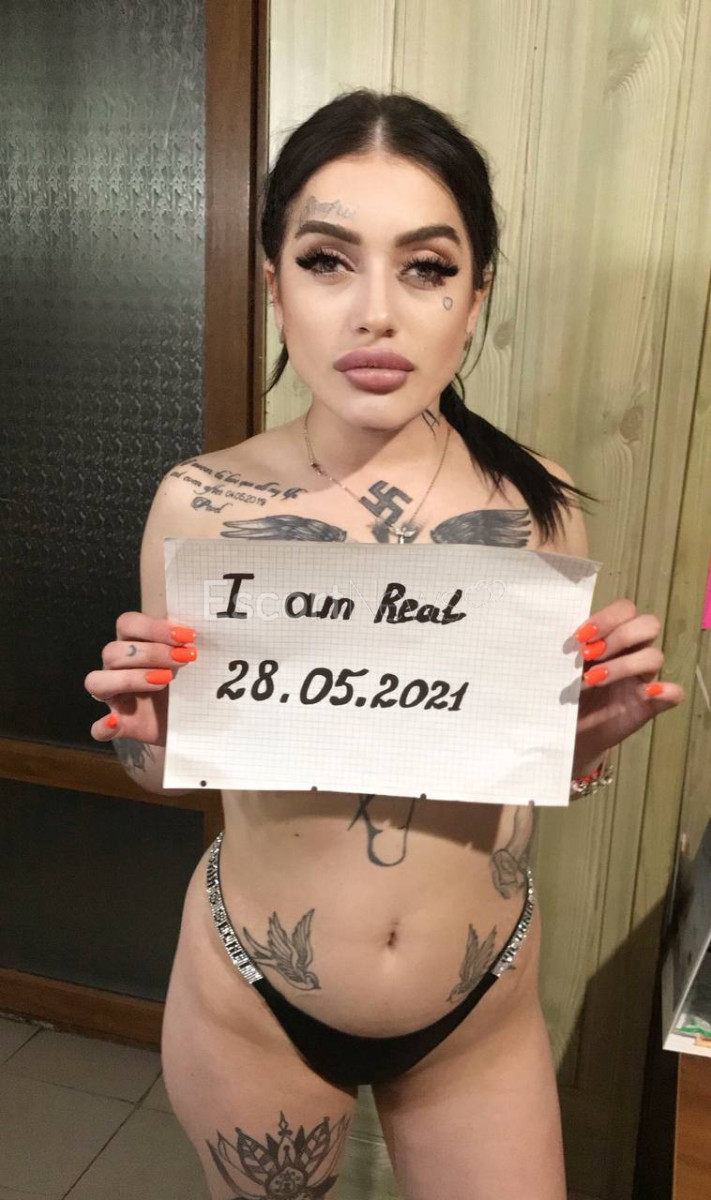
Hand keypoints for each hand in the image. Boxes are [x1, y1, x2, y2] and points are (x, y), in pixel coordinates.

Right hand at [84, 612, 196, 744]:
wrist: (194, 720)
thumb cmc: (188, 682)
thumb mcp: (188, 661)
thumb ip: (185, 645)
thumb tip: (193, 635)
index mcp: (132, 645)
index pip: (127, 624)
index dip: (153, 627)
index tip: (186, 635)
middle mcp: (117, 668)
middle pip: (112, 651)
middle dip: (151, 653)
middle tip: (183, 658)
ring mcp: (114, 697)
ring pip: (97, 681)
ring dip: (131, 679)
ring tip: (165, 680)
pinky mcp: (119, 726)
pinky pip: (98, 728)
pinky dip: (104, 726)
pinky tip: (116, 722)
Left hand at [571, 598, 685, 775]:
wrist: (566, 727)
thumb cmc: (563, 690)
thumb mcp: (561, 666)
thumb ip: (568, 650)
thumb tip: (569, 641)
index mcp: (612, 635)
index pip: (625, 610)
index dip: (606, 618)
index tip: (580, 637)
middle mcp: (632, 651)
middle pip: (648, 625)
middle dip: (620, 636)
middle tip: (590, 655)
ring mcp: (643, 678)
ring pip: (655, 656)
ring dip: (625, 665)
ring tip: (593, 679)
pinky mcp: (649, 704)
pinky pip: (674, 694)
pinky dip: (666, 691)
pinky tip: (647, 693)